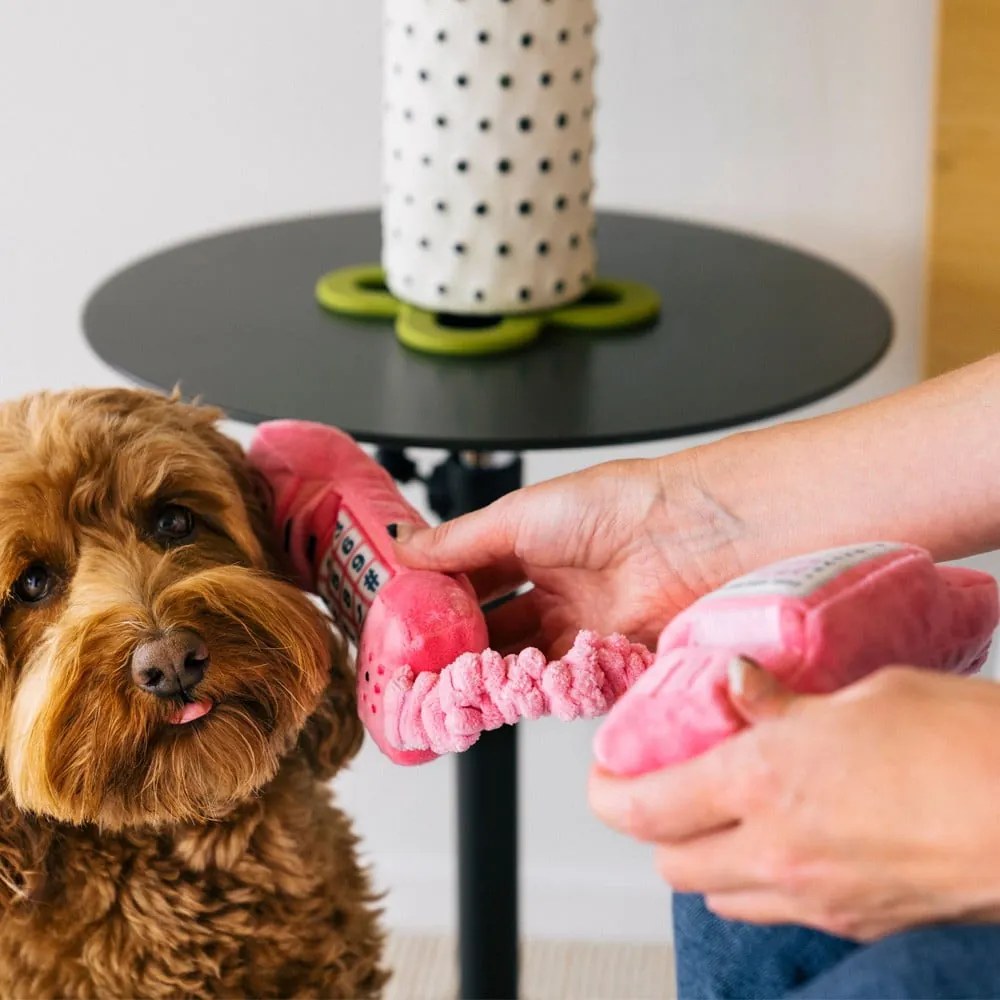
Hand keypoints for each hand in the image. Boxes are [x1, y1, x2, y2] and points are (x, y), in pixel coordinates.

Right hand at [393, 455, 743, 656]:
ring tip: (451, 685)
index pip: (476, 581)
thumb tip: (402, 542)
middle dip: (460, 647)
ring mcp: (582, 625)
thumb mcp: (518, 516)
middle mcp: (558, 588)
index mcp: (534, 545)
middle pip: (496, 627)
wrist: (690, 535)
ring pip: (522, 660)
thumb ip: (459, 541)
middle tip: (421, 666)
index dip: (442, 602)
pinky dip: (529, 691)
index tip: (407, 623)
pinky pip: (559, 683)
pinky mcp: (606, 658)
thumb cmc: (614, 506)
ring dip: (489, 673)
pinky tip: (502, 693)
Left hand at [589, 661, 999, 940]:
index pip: (645, 806)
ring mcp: (817, 897)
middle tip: (659, 787)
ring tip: (717, 811)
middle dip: (650, 827)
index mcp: (765, 783)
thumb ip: (784, 699)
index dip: (607, 793)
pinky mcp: (858, 923)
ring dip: (701, 856)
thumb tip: (739, 685)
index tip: (603, 775)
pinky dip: (757, 881)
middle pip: (670, 862)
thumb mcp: (861, 693)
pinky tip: (782, 840)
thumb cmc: (964, 742)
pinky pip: (777, 911)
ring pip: (719, 895)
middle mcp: (778, 852)